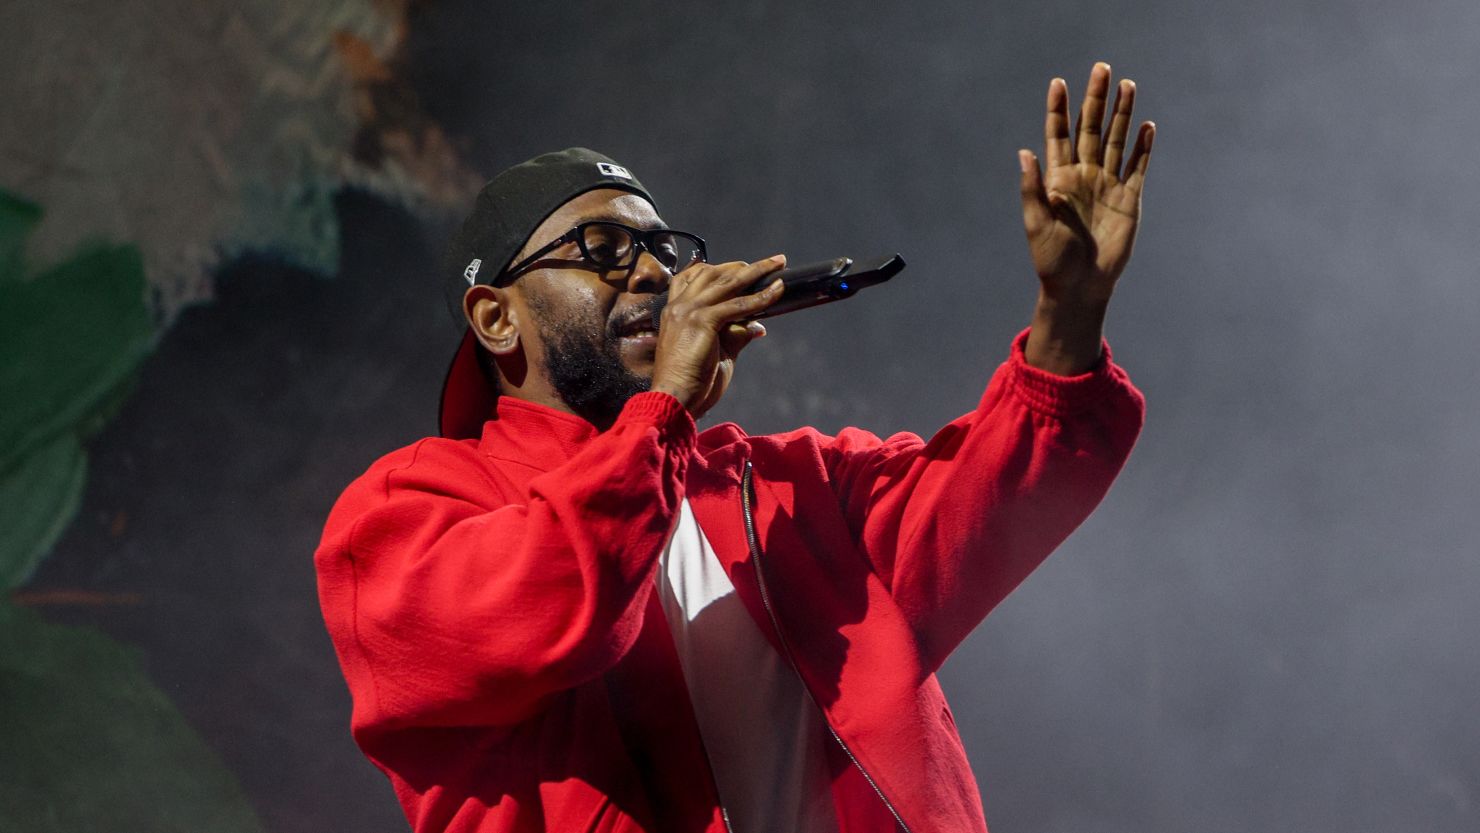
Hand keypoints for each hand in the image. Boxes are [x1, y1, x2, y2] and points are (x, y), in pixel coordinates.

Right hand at [650, 256, 786, 417]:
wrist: (675, 399)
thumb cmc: (692, 383)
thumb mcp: (717, 353)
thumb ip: (734, 335)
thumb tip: (757, 326)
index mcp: (674, 312)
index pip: (693, 277)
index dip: (719, 269)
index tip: (743, 267)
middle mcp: (678, 306)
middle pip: (712, 273)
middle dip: (742, 265)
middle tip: (771, 262)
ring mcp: (688, 311)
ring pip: (727, 282)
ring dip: (756, 271)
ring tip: (778, 264)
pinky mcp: (701, 321)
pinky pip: (737, 304)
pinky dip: (761, 297)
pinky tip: (777, 290)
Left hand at [1019, 62, 1154, 373]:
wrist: (1080, 287)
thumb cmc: (1052, 261)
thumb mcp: (1036, 225)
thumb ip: (1032, 189)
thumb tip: (1024, 152)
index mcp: (1058, 179)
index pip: (1058, 135)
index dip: (1058, 110)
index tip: (1058, 83)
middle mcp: (1084, 176)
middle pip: (1091, 129)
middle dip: (1096, 99)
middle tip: (1102, 69)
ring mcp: (1107, 186)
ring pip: (1117, 141)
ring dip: (1122, 114)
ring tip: (1128, 85)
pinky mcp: (1129, 200)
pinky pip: (1137, 168)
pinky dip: (1142, 148)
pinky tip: (1146, 126)